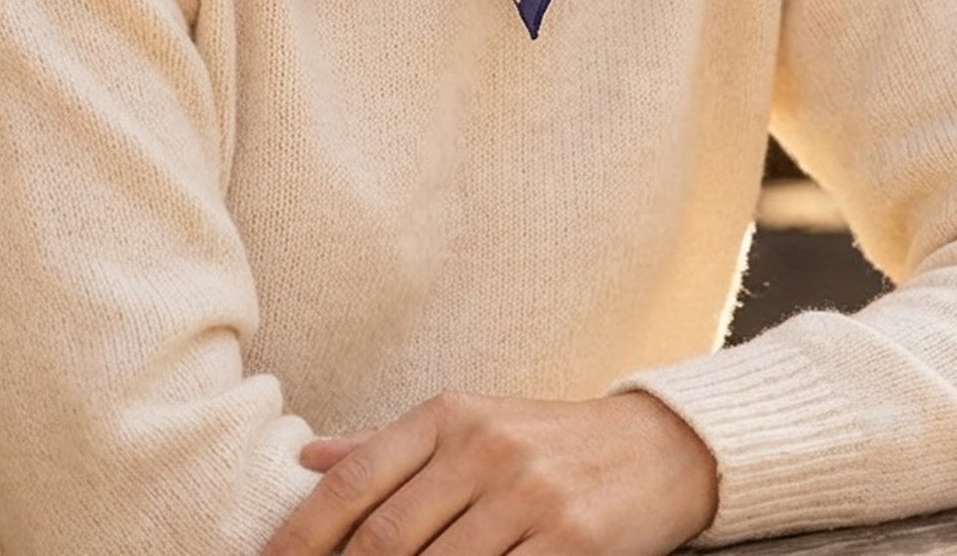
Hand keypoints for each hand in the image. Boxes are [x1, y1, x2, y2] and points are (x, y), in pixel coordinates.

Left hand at [262, 389, 717, 555]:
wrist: (655, 447)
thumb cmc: (546, 441)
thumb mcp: (468, 423)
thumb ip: (386, 446)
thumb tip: (307, 459)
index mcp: (447, 415)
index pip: (353, 482)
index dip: (300, 537)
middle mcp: (483, 447)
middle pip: (386, 538)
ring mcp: (530, 495)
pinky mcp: (574, 541)